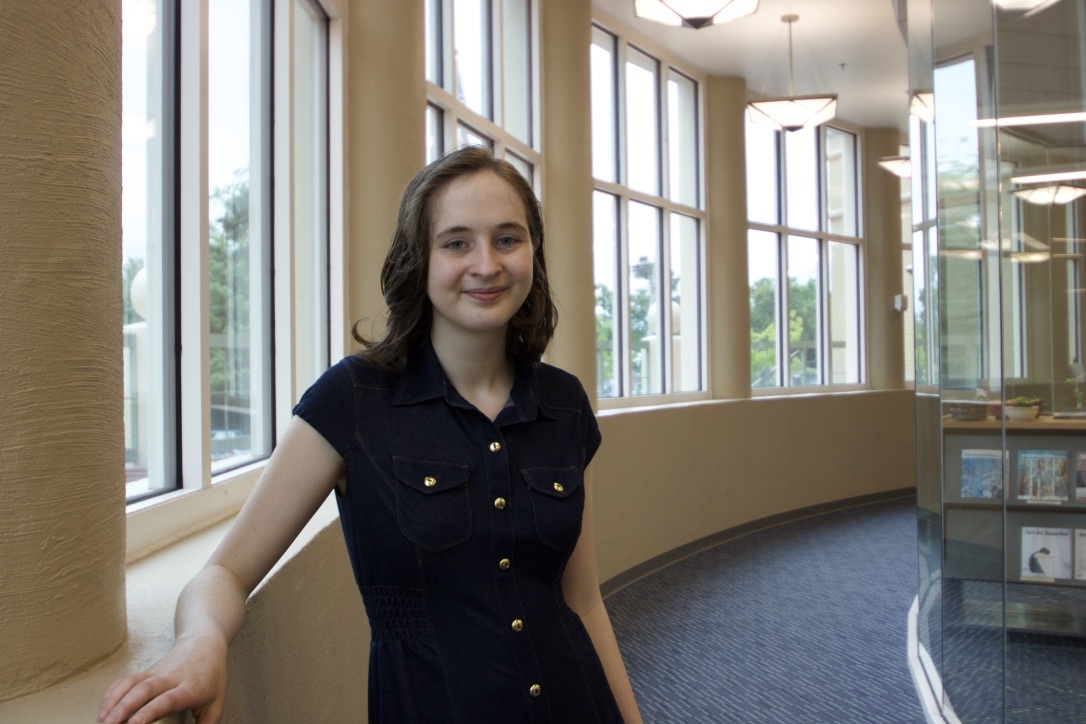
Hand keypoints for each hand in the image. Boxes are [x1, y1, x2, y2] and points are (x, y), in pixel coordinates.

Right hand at [98, 633, 227, 723]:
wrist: (205, 643)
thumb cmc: (212, 677)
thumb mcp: (216, 703)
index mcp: (191, 688)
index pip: (167, 699)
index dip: (149, 711)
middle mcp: (172, 678)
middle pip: (145, 689)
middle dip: (125, 707)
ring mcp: (157, 672)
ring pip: (133, 682)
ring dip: (115, 700)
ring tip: (103, 720)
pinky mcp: (147, 670)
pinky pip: (127, 679)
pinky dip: (113, 692)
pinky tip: (104, 707)